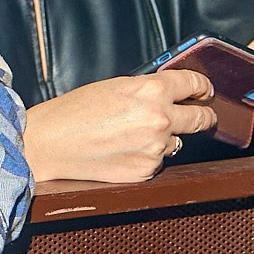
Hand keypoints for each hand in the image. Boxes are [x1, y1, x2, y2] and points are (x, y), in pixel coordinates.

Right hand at [23, 71, 216, 183]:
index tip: (204, 91)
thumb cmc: (73, 111)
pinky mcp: (146, 170)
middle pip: (202, 118)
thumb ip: (147, 89)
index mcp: (150, 90)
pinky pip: (159, 161)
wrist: (49, 143)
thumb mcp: (114, 86)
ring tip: (134, 135)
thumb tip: (171, 94)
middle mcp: (159, 119)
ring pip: (178, 142)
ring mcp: (155, 148)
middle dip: (204, 116)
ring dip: (166, 138)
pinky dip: (147, 156)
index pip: (194, 83)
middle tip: (202, 115)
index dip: (202, 86)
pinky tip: (124, 151)